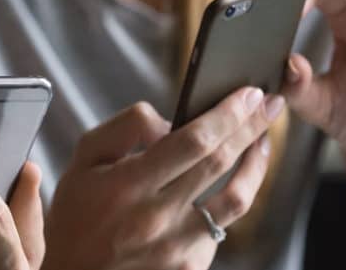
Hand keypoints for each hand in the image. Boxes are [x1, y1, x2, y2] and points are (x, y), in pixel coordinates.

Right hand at [42, 89, 282, 269]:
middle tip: (270, 104)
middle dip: (251, 126)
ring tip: (261, 143)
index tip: (249, 93)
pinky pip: (220, 229)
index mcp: (126, 185)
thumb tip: (166, 122)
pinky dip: (228, 202)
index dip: (228, 113)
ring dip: (256, 165)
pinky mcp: (190, 268)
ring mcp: (177, 247)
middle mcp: (155, 217)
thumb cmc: (76, 220)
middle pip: (220, 162)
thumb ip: (122, 129)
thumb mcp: (82, 163)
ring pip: (236, 199)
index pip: (193, 140)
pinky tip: (227, 186)